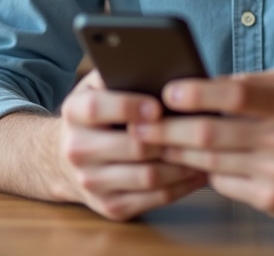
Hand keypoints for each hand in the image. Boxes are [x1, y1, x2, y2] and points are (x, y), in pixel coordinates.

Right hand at [56, 70, 208, 220]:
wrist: (66, 159)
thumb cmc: (97, 114)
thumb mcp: (98, 87)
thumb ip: (121, 73)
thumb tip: (162, 66)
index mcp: (73, 113)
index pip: (96, 108)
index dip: (128, 106)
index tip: (158, 106)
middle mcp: (76, 150)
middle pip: (131, 147)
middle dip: (169, 138)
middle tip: (200, 129)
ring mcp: (92, 182)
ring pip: (147, 177)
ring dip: (182, 164)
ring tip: (207, 150)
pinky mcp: (109, 206)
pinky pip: (153, 199)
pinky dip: (181, 186)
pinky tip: (197, 172)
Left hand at [132, 66, 273, 217]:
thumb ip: (249, 81)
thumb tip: (200, 82)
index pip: (234, 95)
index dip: (197, 93)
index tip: (168, 92)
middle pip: (211, 134)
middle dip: (168, 129)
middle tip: (139, 124)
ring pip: (211, 163)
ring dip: (176, 152)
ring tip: (151, 143)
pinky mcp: (273, 199)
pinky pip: (224, 184)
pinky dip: (203, 172)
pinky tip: (186, 162)